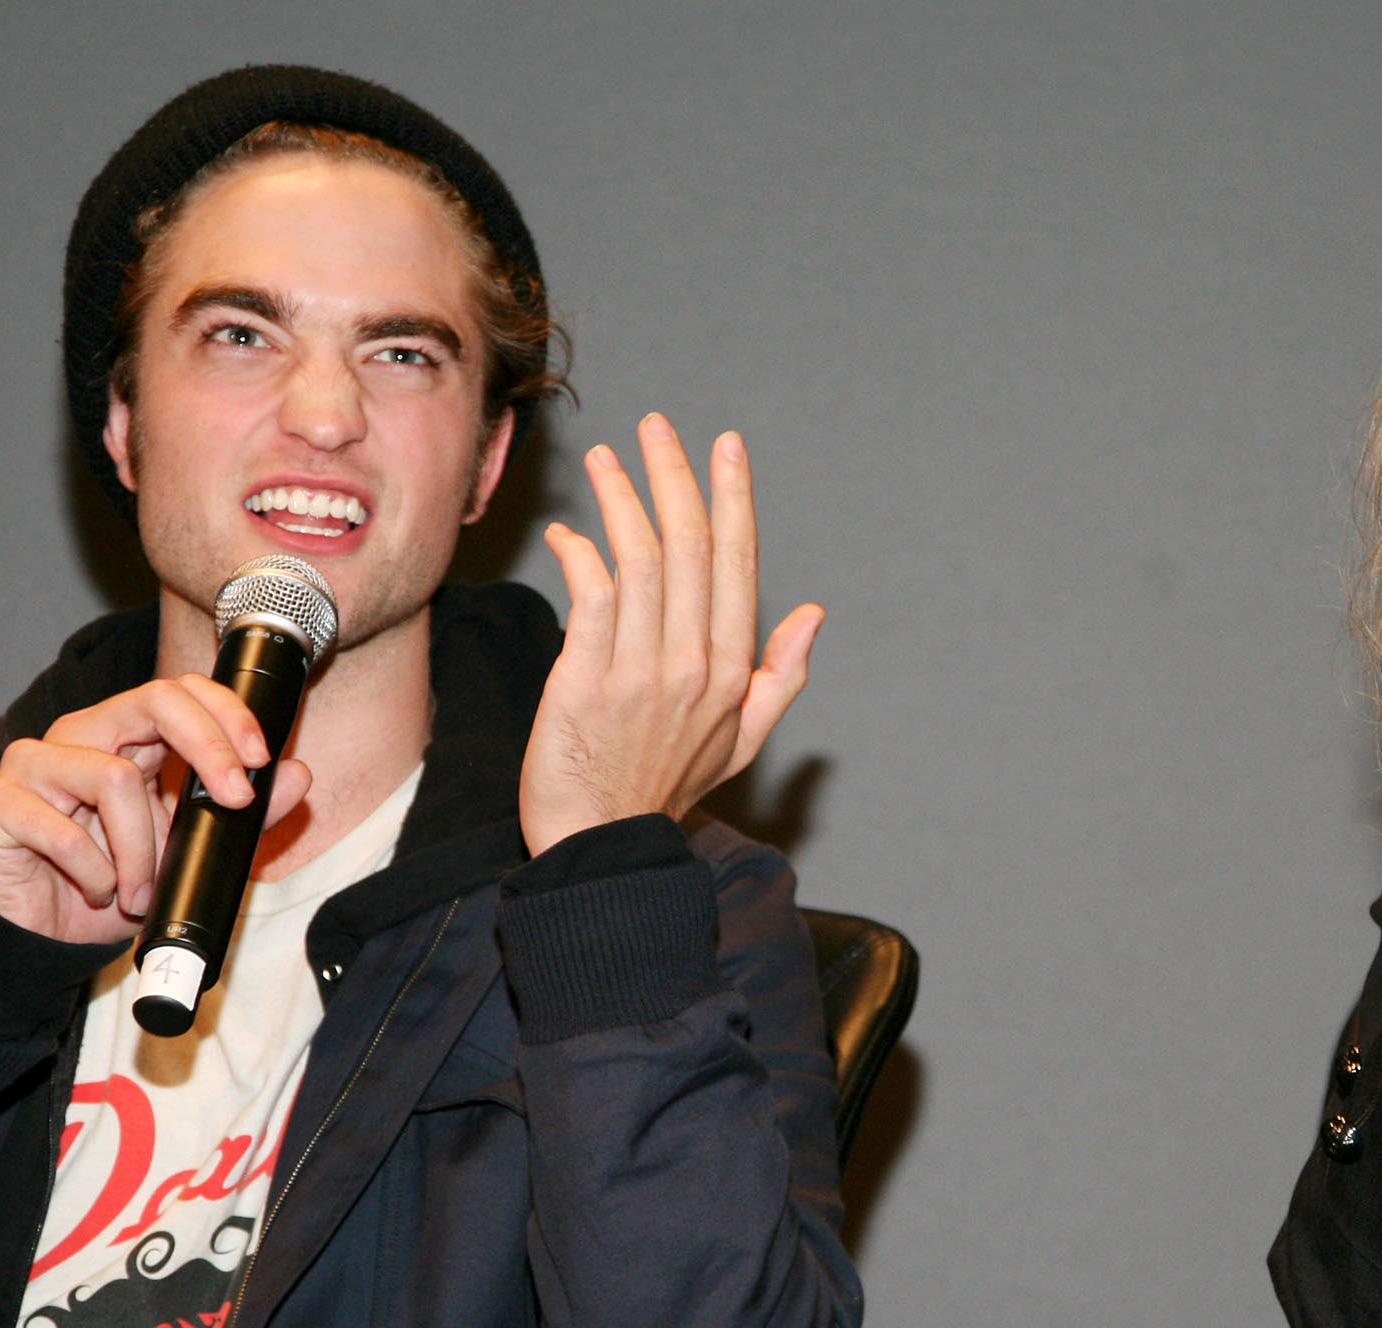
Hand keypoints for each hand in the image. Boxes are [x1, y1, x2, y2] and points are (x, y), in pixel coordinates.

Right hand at [0, 677, 312, 944]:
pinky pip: (65, 832)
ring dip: (143, 851)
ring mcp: (31, 766)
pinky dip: (96, 873)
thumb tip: (297, 775)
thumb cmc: (108, 887)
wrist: (38, 940)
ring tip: (138, 893)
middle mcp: (76, 738)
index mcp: (121, 738)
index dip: (224, 712)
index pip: (176, 692)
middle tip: (236, 800)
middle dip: (208, 748)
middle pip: (151, 702)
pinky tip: (96, 890)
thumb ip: (240, 816)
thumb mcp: (187, 854)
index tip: (261, 757)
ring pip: (114, 779)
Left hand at [523, 415, 823, 854]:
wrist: (603, 846)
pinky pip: (590, 598)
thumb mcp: (742, 740)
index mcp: (732, 670)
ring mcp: (640, 672)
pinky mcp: (586, 682)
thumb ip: (781, 675)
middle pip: (689, 547)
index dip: (732, 498)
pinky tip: (570, 532)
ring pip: (639, 561)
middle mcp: (693, 664)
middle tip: (656, 427)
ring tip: (605, 459)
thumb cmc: (666, 789)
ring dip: (622, 500)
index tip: (725, 447)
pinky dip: (581, 556)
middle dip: (674, 476)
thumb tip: (812, 614)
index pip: (737, 564)